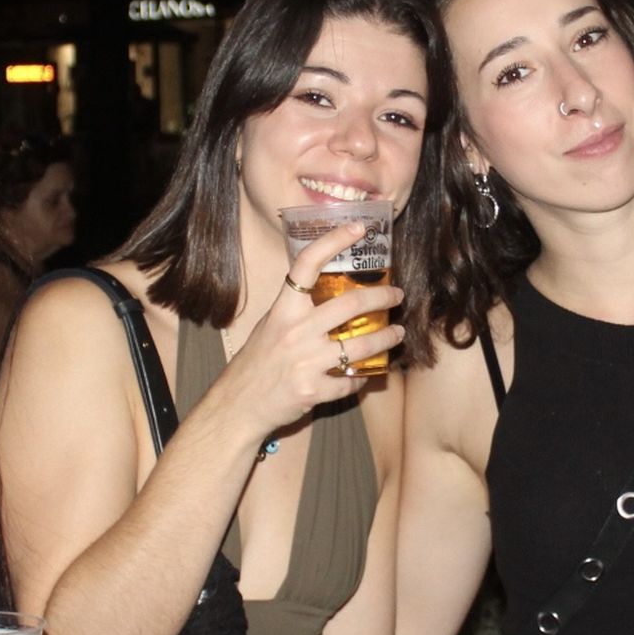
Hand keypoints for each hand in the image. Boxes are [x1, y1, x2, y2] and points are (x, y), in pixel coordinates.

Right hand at [220, 221, 405, 434]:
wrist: (236, 405)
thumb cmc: (256, 363)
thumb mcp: (270, 326)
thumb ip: (297, 310)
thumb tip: (329, 289)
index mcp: (282, 310)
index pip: (307, 265)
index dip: (334, 241)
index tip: (358, 228)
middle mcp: (294, 332)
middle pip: (351, 304)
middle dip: (383, 297)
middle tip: (397, 295)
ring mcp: (304, 362)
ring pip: (361, 345)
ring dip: (387, 337)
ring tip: (397, 333)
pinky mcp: (313, 390)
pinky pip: (351, 380)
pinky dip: (363, 377)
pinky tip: (367, 372)